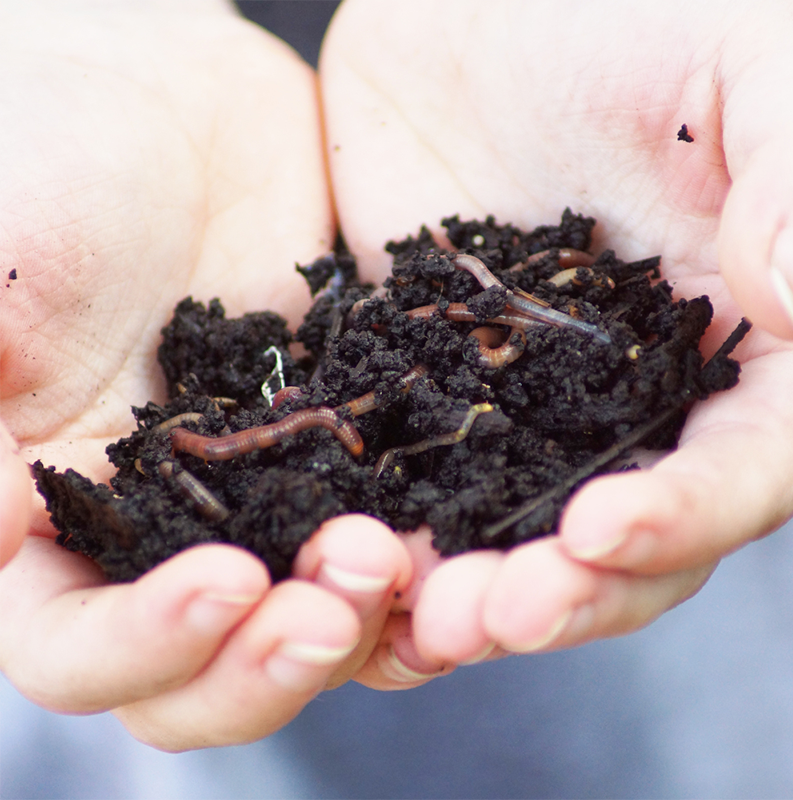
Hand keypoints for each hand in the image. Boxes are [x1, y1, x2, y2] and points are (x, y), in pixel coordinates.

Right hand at [0, 0, 410, 750]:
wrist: (171, 113)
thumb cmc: (51, 162)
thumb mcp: (3, 268)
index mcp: (56, 516)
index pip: (76, 647)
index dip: (142, 645)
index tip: (223, 583)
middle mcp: (160, 534)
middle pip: (204, 676)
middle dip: (266, 664)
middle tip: (330, 607)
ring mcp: (261, 503)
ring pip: (306, 625)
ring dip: (355, 625)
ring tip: (396, 562)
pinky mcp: (342, 458)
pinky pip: (388, 538)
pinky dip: (424, 564)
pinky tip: (460, 545)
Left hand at [319, 0, 792, 681]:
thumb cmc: (643, 0)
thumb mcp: (755, 64)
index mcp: (741, 343)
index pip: (743, 466)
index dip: (684, 513)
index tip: (599, 532)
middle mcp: (635, 396)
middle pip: (621, 536)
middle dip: (562, 591)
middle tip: (486, 618)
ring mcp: (524, 397)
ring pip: (511, 528)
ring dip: (467, 587)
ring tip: (414, 618)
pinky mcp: (426, 376)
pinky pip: (411, 473)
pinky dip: (387, 525)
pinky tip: (345, 552)